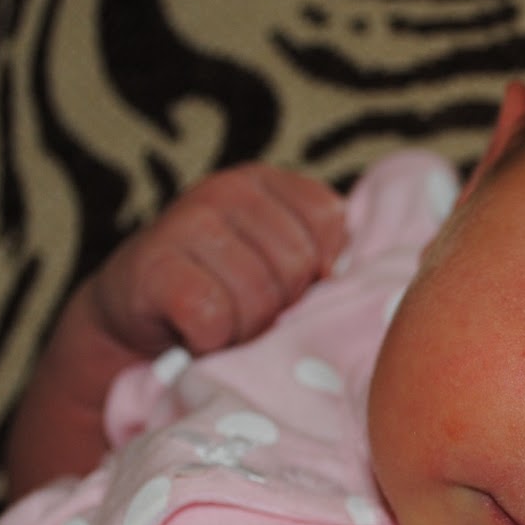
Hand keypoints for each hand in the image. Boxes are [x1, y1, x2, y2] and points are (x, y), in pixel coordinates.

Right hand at [4, 164, 344, 496]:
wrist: (135, 322)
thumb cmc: (223, 293)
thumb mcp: (281, 263)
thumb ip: (326, 254)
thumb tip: (389, 276)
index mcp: (268, 182)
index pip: (330, 227)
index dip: (314, 274)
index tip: (285, 290)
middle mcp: (227, 189)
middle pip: (298, 266)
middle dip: (279, 307)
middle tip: (245, 313)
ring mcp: (186, 222)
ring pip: (258, 297)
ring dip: (243, 330)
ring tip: (220, 324)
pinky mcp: (153, 267)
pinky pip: (213, 318)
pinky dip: (208, 341)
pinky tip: (192, 334)